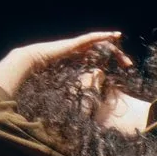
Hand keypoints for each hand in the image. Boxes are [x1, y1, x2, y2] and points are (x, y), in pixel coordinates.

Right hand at [0, 31, 129, 97]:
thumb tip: (75, 120)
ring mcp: (76, 48)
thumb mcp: (61, 94)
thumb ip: (71, 100)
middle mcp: (78, 56)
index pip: (98, 65)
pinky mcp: (73, 44)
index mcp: (78, 66)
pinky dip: (103, 36)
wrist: (28, 67)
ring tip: (124, 49)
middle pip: (102, 54)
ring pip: (99, 44)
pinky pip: (91, 38)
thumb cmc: (40, 82)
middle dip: (117, 57)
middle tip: (128, 65)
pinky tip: (115, 36)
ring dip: (113, 47)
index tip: (122, 75)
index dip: (110, 68)